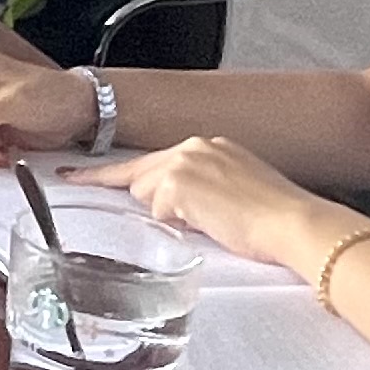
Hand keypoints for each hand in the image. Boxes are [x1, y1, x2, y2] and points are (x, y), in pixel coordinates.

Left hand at [88, 138, 362, 270]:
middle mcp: (193, 146)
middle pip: (142, 176)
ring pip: (147, 195)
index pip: (152, 160)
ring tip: (216, 219)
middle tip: (189, 213)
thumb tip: (178, 209)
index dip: (109, 172)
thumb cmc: (276, 218)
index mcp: (209, 146)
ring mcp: (182, 161)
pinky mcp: (177, 182)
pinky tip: (211, 221)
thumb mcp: (236, 191)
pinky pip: (159, 212)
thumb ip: (201, 190)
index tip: (74, 174)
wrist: (295, 223)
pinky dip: (178, 223)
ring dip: (171, 215)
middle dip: (153, 201)